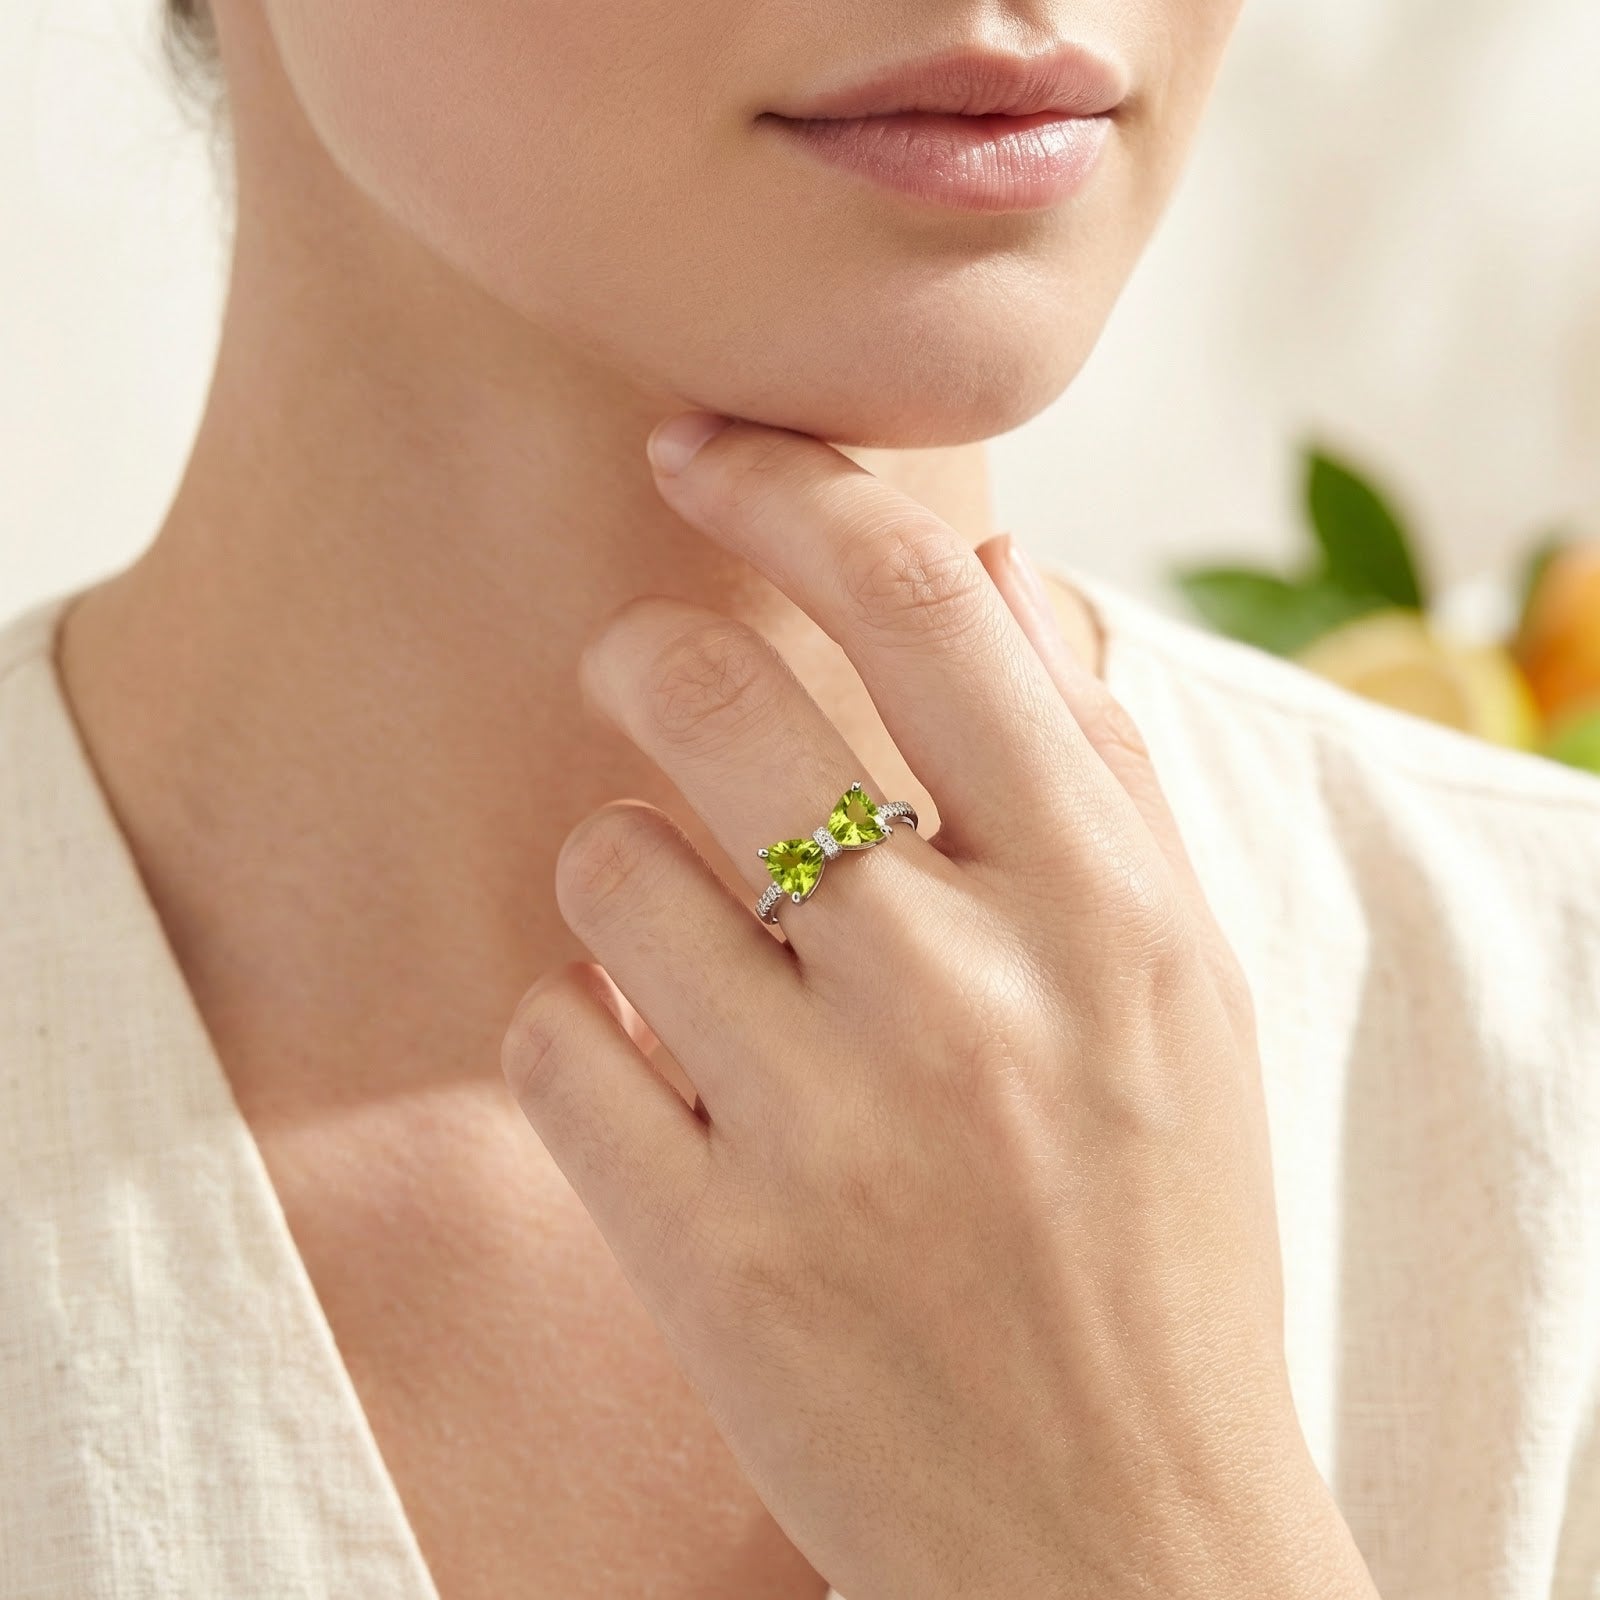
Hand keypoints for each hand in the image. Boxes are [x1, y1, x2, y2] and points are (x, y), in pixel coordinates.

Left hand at [501, 414, 1378, 1599]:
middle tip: (645, 679)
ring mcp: (826, 1127)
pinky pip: (545, 1042)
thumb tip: (995, 575)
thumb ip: (1093, 769)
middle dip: (645, 657)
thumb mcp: (1184, 993)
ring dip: (615, 876)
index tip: (702, 446)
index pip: (921, 610)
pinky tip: (644, 1074)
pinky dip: (568, 1032)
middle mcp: (965, 993)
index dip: (792, 485)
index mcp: (1104, 908)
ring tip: (682, 945)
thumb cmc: (1161, 1238)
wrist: (1124, 1534)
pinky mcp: (712, 1257)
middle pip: (714, 696)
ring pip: (604, 869)